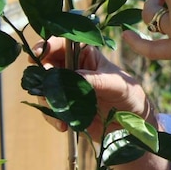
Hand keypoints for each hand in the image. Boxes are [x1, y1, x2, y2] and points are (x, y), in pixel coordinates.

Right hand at [35, 36, 153, 140]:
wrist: (132, 121)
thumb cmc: (129, 93)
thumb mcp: (116, 84)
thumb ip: (97, 80)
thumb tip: (73, 76)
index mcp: (86, 55)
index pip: (62, 44)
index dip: (47, 46)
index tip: (38, 53)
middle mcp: (73, 69)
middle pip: (46, 67)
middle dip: (43, 78)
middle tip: (48, 88)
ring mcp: (67, 89)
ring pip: (44, 89)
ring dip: (48, 101)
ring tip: (61, 113)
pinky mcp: (65, 107)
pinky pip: (50, 110)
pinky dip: (53, 117)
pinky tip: (64, 125)